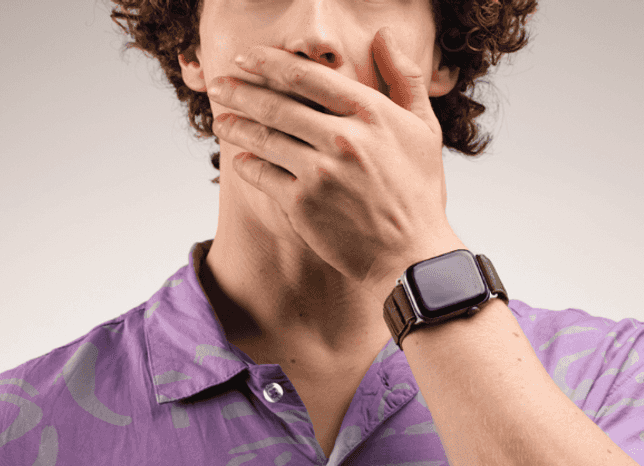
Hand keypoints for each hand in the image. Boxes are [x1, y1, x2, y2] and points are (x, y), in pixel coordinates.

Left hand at [208, 27, 464, 299]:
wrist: (412, 253)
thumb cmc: (418, 191)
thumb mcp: (423, 127)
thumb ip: (404, 76)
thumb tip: (384, 34)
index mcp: (370, 112)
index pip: (308, 76)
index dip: (270, 63)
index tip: (247, 58)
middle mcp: (343, 138)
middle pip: (278, 105)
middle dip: (241, 91)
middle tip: (219, 83)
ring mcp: (320, 172)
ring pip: (265, 139)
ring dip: (237, 126)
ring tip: (221, 119)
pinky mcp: (303, 204)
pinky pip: (264, 177)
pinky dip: (248, 166)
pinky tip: (240, 159)